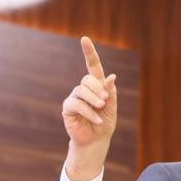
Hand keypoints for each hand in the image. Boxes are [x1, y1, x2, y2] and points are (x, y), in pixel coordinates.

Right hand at [62, 37, 117, 180]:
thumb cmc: (104, 124)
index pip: (92, 66)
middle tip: (105, 102)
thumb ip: (110, 93)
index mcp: (96, 86)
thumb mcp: (112, 108)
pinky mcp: (68, 108)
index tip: (84, 39)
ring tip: (101, 109)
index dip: (89, 52)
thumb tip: (111, 77)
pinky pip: (76, 104)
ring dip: (93, 100)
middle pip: (87, 79)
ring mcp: (74, 97)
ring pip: (81, 90)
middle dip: (98, 89)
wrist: (96, 141)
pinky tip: (96, 119)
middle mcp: (84, 89)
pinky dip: (88, 111)